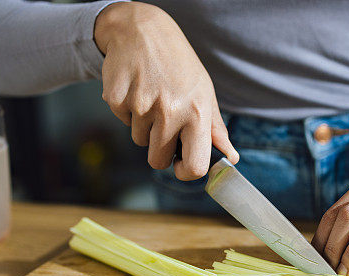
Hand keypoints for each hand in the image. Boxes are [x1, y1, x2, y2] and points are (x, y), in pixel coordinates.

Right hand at [94, 2, 237, 178]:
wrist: (143, 29)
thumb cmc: (179, 65)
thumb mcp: (204, 92)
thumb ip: (216, 129)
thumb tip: (231, 157)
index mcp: (196, 113)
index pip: (193, 167)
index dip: (185, 172)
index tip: (181, 164)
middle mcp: (170, 111)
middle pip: (158, 160)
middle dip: (160, 149)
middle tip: (164, 123)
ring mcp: (141, 104)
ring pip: (139, 141)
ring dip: (145, 126)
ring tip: (152, 97)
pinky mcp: (117, 98)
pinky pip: (123, 121)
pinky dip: (128, 110)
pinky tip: (136, 88)